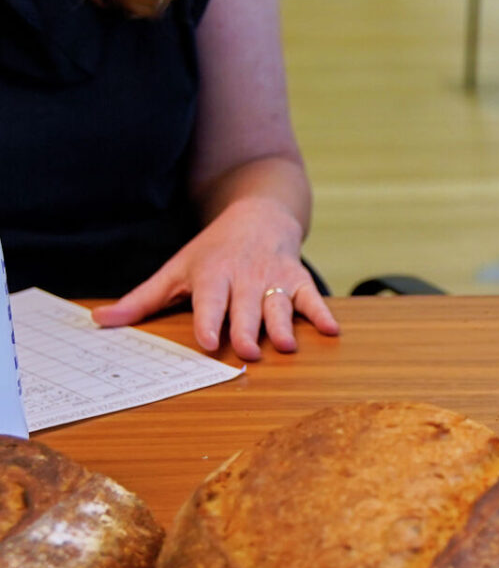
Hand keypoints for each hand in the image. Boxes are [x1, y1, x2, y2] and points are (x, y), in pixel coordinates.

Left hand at [91, 200, 339, 360]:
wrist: (258, 215)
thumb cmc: (212, 251)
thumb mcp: (176, 269)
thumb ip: (142, 300)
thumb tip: (98, 321)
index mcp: (212, 276)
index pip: (210, 301)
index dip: (210, 321)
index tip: (210, 341)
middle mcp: (244, 277)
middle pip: (246, 307)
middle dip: (249, 329)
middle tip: (250, 352)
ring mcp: (273, 278)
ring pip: (279, 305)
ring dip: (285, 325)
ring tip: (288, 346)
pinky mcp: (297, 279)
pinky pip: (311, 298)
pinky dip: (322, 313)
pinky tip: (331, 330)